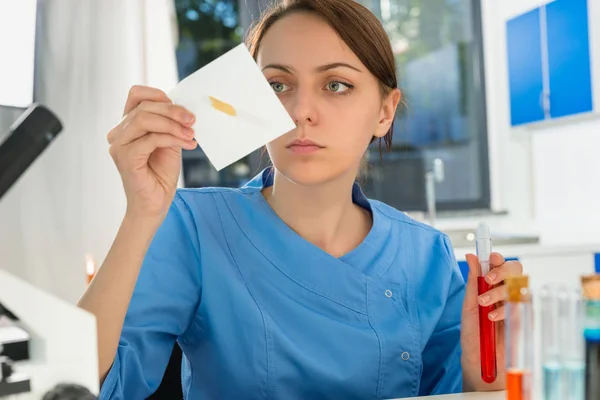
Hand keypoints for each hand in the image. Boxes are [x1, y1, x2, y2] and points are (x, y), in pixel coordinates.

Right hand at [107, 85, 196, 220]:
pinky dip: (172, 139)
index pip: (136, 95)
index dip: (158, 95)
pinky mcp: (125, 158)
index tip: (182, 108)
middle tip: (192, 121)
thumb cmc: (160, 175)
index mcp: (127, 126)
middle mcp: (118, 134)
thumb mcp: (169, 143)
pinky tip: (187, 145)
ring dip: (173, 125)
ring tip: (191, 134)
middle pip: (143, 108)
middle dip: (172, 111)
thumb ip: (169, 125)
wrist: (155, 204)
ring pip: (144, 120)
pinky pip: (150, 139)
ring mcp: (118, 146)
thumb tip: (182, 109)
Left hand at [460, 252, 523, 390]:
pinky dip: (505, 310)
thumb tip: (471, 256)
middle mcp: (506, 295)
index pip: (501, 265)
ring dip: (500, 291)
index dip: (498, 259)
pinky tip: (492, 317)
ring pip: (519, 287)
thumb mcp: (469, 306)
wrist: (479, 362)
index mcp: (492, 287)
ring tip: (483, 302)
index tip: (491, 257)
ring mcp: (516, 308)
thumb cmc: (473, 335)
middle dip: (503, 271)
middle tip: (488, 278)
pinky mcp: (523, 322)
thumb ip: (473, 282)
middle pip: (516, 271)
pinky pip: (521, 308)